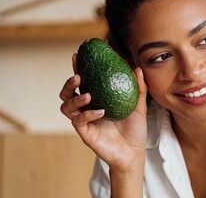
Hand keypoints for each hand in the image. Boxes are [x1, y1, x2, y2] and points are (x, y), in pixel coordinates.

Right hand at [59, 54, 147, 172]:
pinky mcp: (85, 134)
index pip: (83, 81)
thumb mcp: (139, 107)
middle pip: (66, 93)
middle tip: (78, 75)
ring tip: (87, 94)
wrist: (134, 152)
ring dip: (74, 98)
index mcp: (96, 100)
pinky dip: (88, 114)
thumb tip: (137, 68)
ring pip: (66, 107)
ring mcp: (84, 122)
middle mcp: (86, 109)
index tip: (78, 54)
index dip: (78, 68)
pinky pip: (79, 122)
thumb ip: (138, 88)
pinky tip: (100, 111)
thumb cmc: (134, 129)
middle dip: (68, 83)